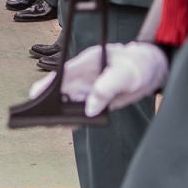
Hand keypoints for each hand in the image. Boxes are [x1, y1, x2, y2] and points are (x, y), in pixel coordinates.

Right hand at [27, 41, 168, 116]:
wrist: (152, 69)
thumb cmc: (139, 63)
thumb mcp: (126, 73)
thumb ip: (107, 88)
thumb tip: (90, 109)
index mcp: (87, 62)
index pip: (63, 73)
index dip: (47, 84)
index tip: (35, 95)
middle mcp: (84, 76)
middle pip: (61, 90)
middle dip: (50, 103)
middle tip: (43, 117)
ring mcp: (89, 88)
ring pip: (69, 102)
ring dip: (62, 113)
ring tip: (57, 124)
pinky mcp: (97, 100)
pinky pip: (82, 111)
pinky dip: (76, 118)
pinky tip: (73, 124)